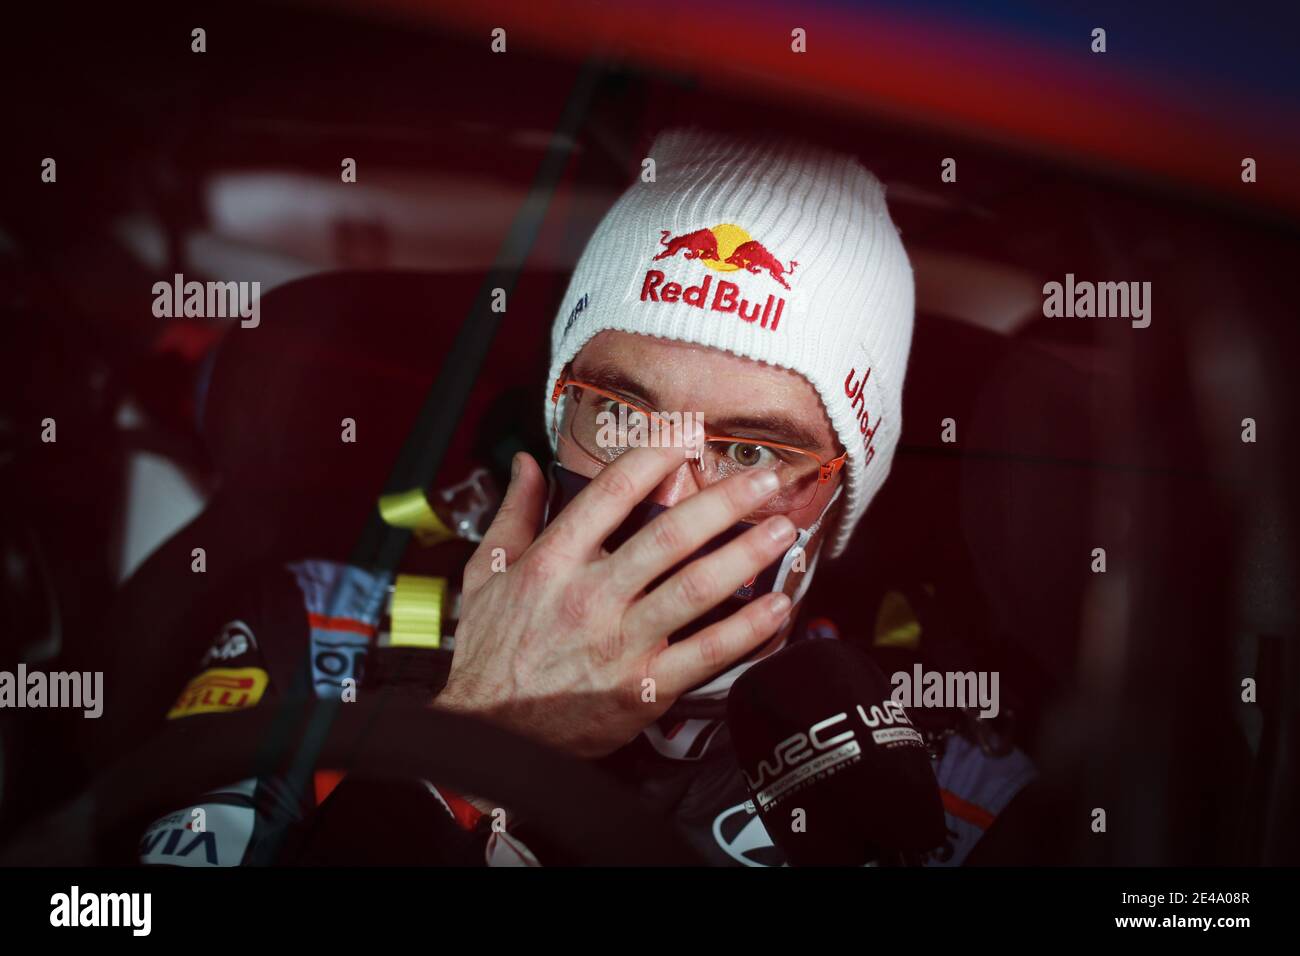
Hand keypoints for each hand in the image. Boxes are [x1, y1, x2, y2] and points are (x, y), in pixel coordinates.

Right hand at [434, 438, 797, 757]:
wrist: (489, 733)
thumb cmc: (491, 651)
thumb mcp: (487, 573)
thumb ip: (514, 513)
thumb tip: (526, 461)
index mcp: (554, 561)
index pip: (612, 492)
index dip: (657, 455)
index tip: (690, 434)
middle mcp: (591, 595)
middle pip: (669, 534)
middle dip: (724, 500)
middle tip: (764, 477)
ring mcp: (621, 643)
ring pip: (696, 588)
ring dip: (746, 555)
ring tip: (784, 531)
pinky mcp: (643, 688)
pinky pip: (705, 653)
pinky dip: (746, 630)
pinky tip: (776, 607)